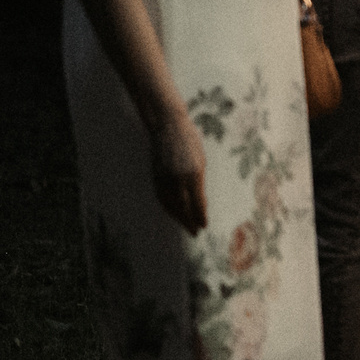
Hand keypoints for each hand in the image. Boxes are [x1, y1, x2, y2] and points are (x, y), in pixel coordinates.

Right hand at [149, 113, 208, 233]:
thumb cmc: (189, 141)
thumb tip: (199, 200)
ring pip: (170, 205)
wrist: (168, 127)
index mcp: (193, 174)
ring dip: (178, 218)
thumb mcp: (200, 160)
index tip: (204, 225)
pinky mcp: (155, 177)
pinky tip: (173, 213)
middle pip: (183, 208)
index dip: (200, 215)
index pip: (197, 202)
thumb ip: (198, 181)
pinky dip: (168, 208)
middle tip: (195, 232)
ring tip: (186, 226)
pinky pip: (161, 198)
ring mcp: (164, 178)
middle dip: (189, 221)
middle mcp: (178, 179)